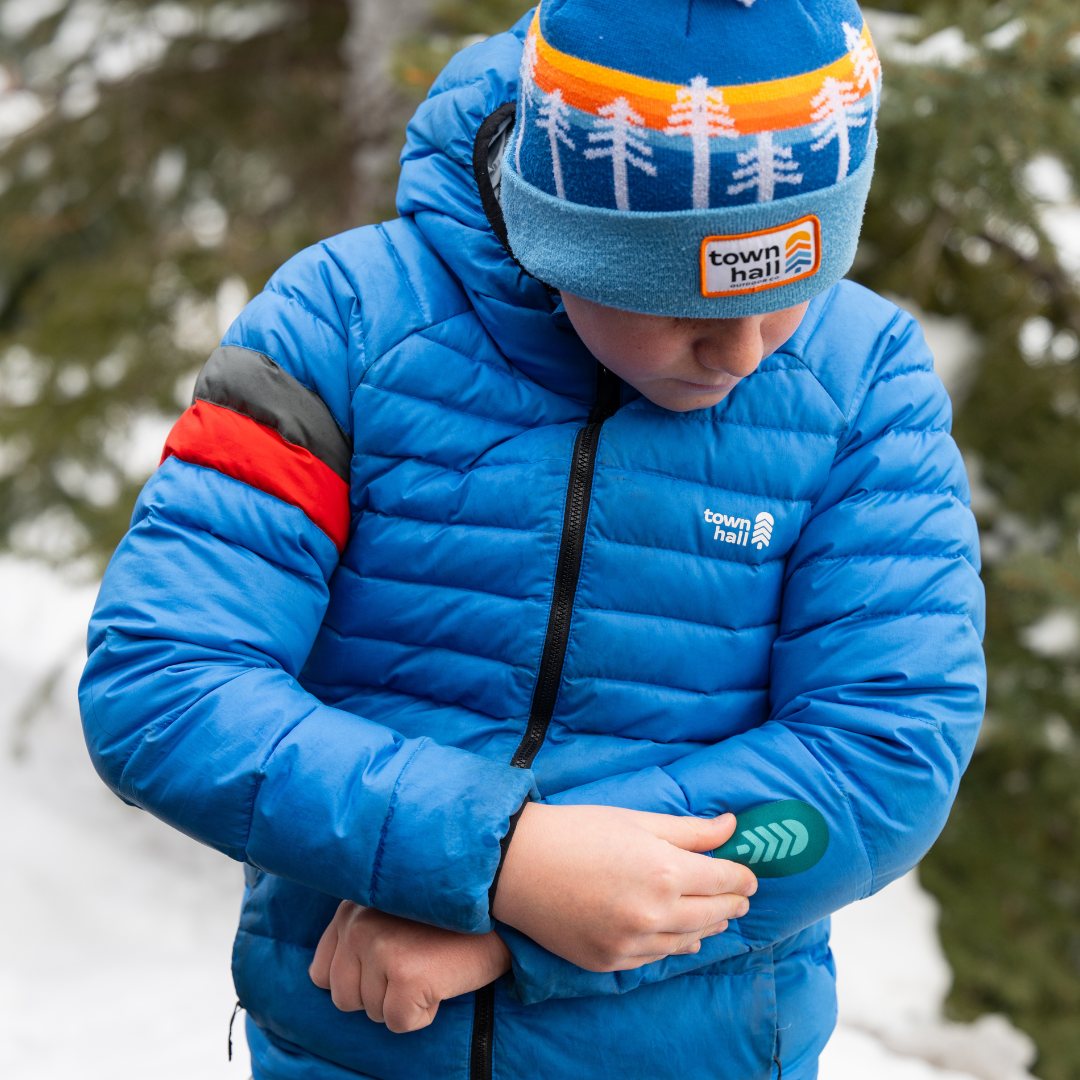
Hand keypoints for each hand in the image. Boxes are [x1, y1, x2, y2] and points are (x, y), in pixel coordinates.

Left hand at [309, 902, 510, 1032]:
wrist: (500, 908)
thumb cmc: (447, 918)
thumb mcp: (391, 911)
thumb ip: (358, 935)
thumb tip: (327, 982)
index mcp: (349, 908)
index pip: (322, 974)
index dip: (358, 981)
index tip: (390, 964)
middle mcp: (357, 925)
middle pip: (345, 999)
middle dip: (381, 995)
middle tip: (417, 963)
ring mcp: (380, 948)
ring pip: (373, 1013)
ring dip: (403, 1002)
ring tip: (431, 965)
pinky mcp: (405, 975)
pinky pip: (400, 1023)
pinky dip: (424, 1013)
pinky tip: (441, 979)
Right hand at [492, 803, 756, 971]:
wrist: (515, 865)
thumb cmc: (576, 831)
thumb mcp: (636, 821)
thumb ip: (689, 830)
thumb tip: (731, 826)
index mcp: (664, 872)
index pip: (723, 880)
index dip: (742, 876)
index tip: (749, 875)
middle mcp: (653, 914)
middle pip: (714, 913)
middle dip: (732, 901)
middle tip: (742, 895)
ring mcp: (631, 943)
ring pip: (689, 940)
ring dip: (709, 925)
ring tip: (718, 915)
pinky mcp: (609, 962)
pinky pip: (657, 957)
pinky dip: (675, 944)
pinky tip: (682, 936)